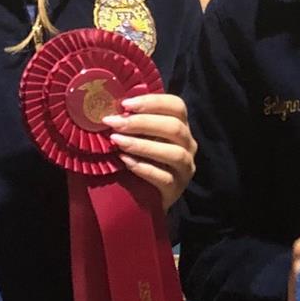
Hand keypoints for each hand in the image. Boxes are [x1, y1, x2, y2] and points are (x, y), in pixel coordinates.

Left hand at [104, 93, 196, 211]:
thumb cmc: (140, 159)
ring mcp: (185, 168)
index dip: (152, 102)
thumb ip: (133, 123)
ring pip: (174, 153)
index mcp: (181, 127)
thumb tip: (111, 109)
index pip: (176, 106)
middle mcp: (188, 145)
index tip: (125, 104)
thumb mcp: (140, 137)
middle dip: (142, 123)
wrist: (144, 198)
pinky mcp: (177, 189)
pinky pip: (165, 178)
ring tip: (117, 142)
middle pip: (175, 128)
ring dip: (143, 145)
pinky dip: (144, 168)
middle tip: (115, 123)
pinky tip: (125, 162)